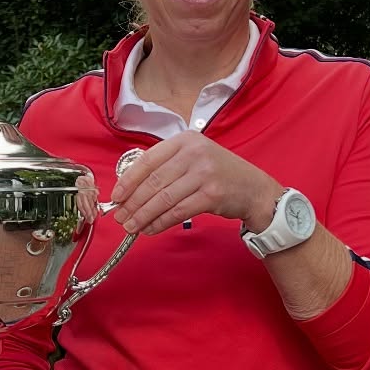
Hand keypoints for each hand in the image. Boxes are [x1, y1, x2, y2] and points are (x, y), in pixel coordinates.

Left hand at [111, 134, 278, 238]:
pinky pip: (177, 212)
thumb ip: (166, 167)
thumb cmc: (218, 174)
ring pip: (163, 198)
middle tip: (120, 217)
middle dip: (133, 202)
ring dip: (143, 215)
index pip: (147, 160)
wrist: (254, 189)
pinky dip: (160, 222)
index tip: (116, 196)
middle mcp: (194, 153)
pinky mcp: (211, 194)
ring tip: (131, 227)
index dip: (128, 180)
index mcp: (185, 140)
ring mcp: (204, 173)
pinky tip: (150, 229)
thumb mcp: (193, 158)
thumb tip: (130, 189)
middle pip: (153, 181)